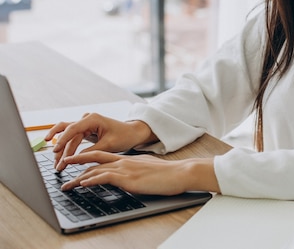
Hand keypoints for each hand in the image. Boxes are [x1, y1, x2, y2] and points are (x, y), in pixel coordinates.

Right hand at [45, 113, 154, 170]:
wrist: (133, 133)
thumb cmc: (124, 136)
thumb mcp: (109, 145)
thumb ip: (91, 151)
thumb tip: (75, 160)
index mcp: (93, 119)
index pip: (72, 129)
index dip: (62, 140)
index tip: (55, 151)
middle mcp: (87, 119)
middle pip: (68, 134)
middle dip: (61, 150)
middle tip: (57, 165)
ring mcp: (85, 124)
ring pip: (67, 136)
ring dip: (62, 150)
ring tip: (57, 165)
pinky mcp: (85, 130)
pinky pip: (72, 138)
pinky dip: (66, 148)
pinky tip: (60, 157)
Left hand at [60, 152, 218, 194]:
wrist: (181, 173)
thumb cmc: (170, 174)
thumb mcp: (150, 169)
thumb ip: (139, 171)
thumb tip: (134, 177)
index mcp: (130, 159)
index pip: (104, 156)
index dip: (89, 158)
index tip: (78, 161)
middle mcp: (125, 161)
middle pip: (95, 158)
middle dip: (77, 161)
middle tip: (64, 164)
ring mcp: (126, 168)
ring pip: (96, 169)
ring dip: (78, 178)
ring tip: (66, 184)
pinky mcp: (128, 178)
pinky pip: (104, 177)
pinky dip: (91, 180)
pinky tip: (82, 184)